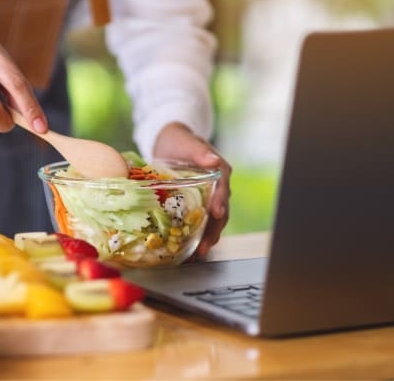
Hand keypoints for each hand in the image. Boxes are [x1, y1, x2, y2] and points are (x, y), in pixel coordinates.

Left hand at [152, 122, 231, 258]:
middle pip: (221, 212)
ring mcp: (209, 197)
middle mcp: (219, 186)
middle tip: (205, 246)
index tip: (217, 213)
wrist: (170, 142)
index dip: (220, 202)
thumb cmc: (179, 140)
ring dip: (207, 237)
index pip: (223, 189)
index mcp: (221, 171)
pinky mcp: (198, 204)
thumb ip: (200, 151)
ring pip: (213, 221)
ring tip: (198, 254)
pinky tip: (189, 249)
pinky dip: (197, 235)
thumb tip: (214, 160)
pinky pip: (201, 221)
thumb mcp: (187, 142)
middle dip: (214, 230)